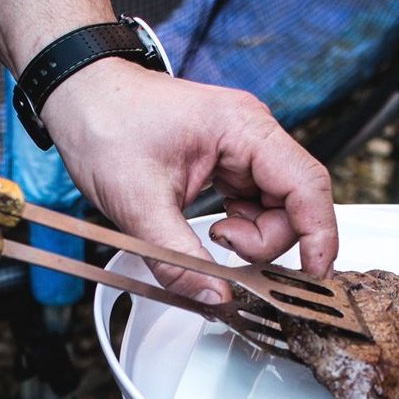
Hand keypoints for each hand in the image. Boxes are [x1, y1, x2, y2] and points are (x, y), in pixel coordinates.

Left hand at [40, 59, 337, 302]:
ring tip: (209, 236)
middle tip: (222, 249)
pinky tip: (208, 232)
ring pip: (274, 213)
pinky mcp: (226, 168)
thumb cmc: (105, 124)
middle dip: (265, 242)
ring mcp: (241, 153)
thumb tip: (216, 299)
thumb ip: (178, 257)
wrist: (80, 99)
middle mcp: (252, 137)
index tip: (312, 277)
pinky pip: (251, 210)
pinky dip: (237, 232)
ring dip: (250, 239)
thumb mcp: (138, 202)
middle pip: (294, 206)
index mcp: (245, 129)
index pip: (308, 186)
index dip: (319, 236)